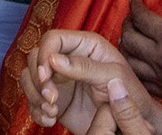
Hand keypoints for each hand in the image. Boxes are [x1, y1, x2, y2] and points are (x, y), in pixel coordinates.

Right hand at [20, 29, 161, 134]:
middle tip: (52, 99)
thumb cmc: (130, 93)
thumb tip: (53, 59)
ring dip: (34, 95)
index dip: (44, 54)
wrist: (132, 122)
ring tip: (52, 111)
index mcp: (84, 44)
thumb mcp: (112, 76)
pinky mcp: (55, 98)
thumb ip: (84, 66)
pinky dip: (37, 110)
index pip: (52, 39)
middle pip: (35, 57)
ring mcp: (60, 79)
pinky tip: (51, 119)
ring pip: (29, 77)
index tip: (45, 76)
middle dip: (38, 80)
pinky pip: (33, 99)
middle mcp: (67, 58)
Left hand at [120, 0, 161, 115]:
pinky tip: (141, 60)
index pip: (141, 19)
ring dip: (127, 47)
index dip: (135, 6)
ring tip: (134, 36)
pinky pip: (143, 83)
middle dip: (127, 24)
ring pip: (131, 64)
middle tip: (133, 16)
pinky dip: (135, 70)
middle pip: (130, 40)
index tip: (135, 0)